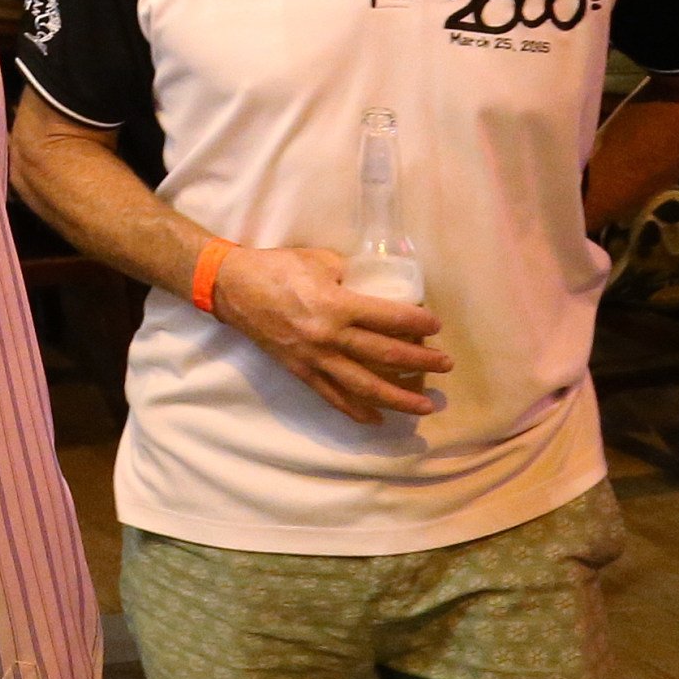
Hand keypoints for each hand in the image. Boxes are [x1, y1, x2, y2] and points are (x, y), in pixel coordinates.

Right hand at [211, 243, 448, 422]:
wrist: (232, 288)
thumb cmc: (276, 267)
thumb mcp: (320, 260)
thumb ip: (351, 274)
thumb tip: (379, 286)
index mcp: (336, 305)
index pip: (390, 318)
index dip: (419, 322)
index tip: (436, 325)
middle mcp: (330, 337)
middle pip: (386, 356)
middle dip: (422, 363)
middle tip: (445, 365)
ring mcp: (315, 359)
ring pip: (366, 387)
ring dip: (400, 399)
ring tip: (426, 406)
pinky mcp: (302, 372)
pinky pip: (333, 397)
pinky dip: (356, 411)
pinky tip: (377, 419)